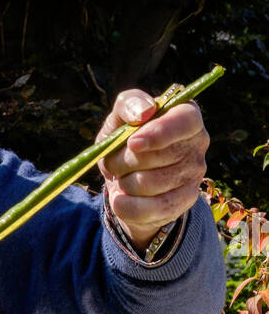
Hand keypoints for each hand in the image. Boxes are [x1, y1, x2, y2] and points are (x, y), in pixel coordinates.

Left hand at [95, 87, 209, 251]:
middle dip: (124, 160)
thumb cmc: (124, 143)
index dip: (159, 133)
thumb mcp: (119, 120)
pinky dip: (127, 206)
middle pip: (159, 155)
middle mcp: (198, 142)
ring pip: (151, 183)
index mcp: (186, 115)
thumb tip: (143, 111)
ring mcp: (195, 173)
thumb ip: (128, 104)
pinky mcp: (186, 200)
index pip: (185, 121)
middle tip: (114, 161)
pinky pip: (153, 208)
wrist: (126, 180)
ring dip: (124, 182)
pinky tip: (119, 200)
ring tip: (121, 177)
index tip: (132, 142)